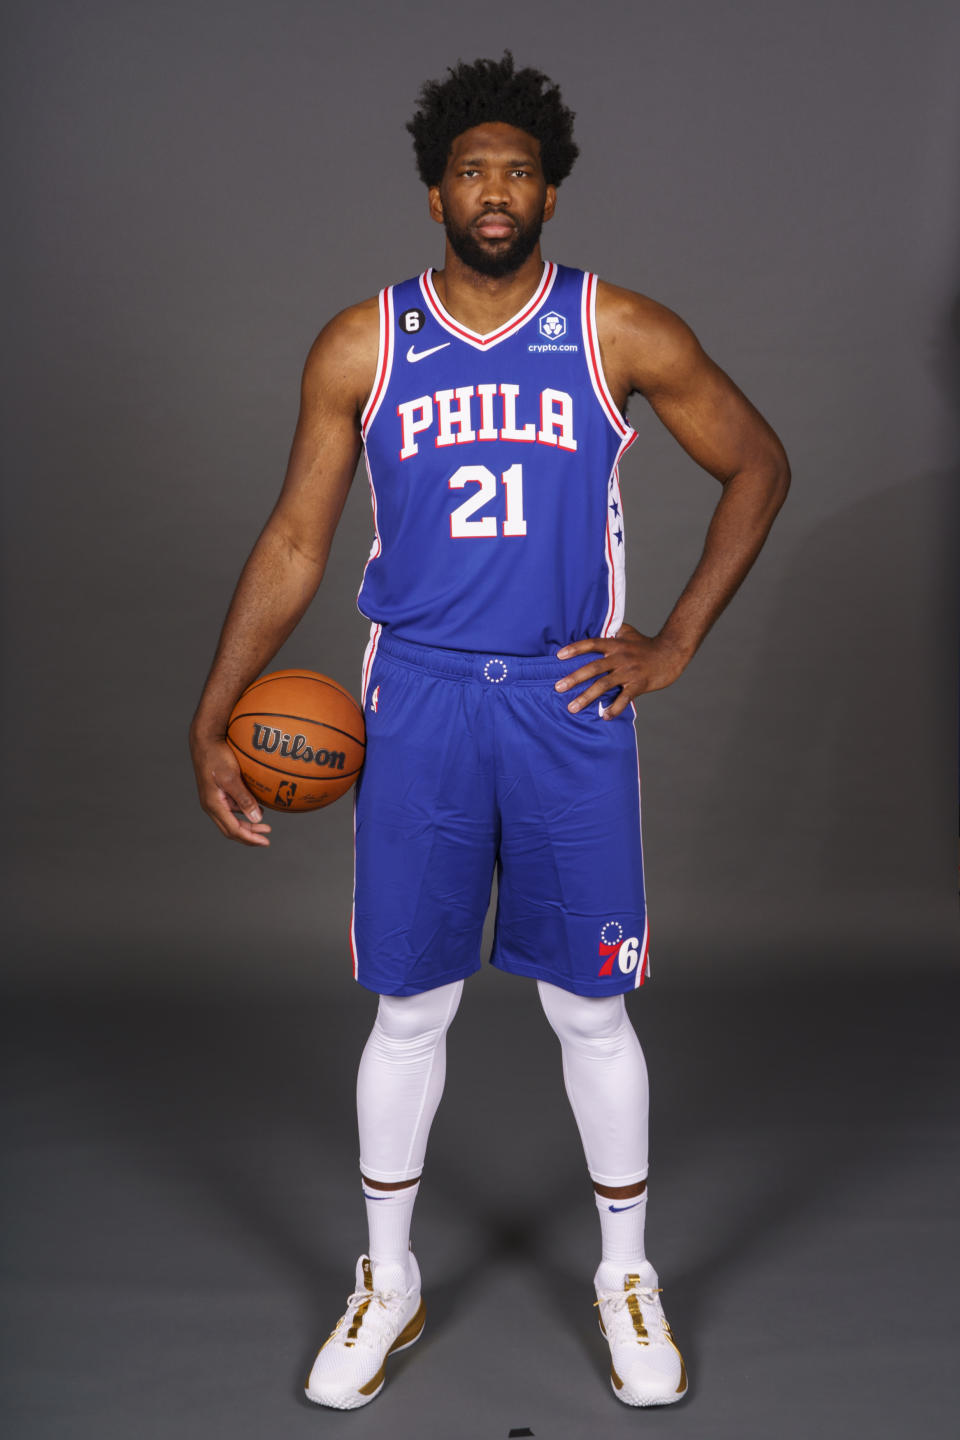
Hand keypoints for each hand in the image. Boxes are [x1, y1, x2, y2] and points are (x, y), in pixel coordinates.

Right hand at [189, 733, 272, 846]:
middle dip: (249, 835)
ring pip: (231, 819)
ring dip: (247, 824)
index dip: (250, 838)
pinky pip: (232, 807)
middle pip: (231, 829)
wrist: (205, 740)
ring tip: (265, 825)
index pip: (233, 830)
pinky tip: (256, 806)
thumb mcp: (232, 778)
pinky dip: (244, 811)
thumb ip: (244, 799)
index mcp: (213, 805)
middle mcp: (212, 805)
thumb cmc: (217, 756)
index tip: (266, 842)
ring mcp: (213, 799)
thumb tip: (258, 819)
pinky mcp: (217, 791)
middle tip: (267, 837)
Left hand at [555, 623, 690, 717]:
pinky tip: (604, 716)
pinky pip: (624, 699)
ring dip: (586, 697)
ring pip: (604, 685)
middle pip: (593, 668)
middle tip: (558, 688)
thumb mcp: (629, 633)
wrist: (671, 654)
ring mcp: (629, 672)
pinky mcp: (639, 685)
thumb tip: (596, 628)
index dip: (575, 649)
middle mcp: (620, 657)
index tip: (558, 656)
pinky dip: (614, 708)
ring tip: (572, 707)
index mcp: (616, 644)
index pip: (592, 644)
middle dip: (574, 678)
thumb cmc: (646, 645)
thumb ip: (611, 631)